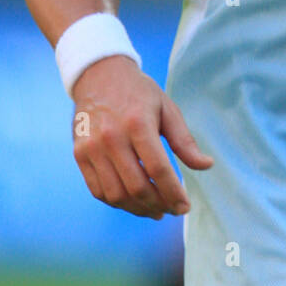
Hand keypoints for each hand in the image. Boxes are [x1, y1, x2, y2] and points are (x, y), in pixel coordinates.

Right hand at [71, 55, 213, 219]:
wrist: (98, 75)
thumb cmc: (138, 92)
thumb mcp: (167, 108)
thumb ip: (184, 141)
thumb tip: (206, 165)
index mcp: (138, 123)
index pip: (158, 169)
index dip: (173, 193)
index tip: (185, 207)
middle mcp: (111, 137)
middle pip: (136, 186)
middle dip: (158, 205)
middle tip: (171, 210)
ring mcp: (91, 148)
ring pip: (115, 194)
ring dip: (137, 209)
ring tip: (154, 210)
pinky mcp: (79, 155)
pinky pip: (97, 190)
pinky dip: (117, 202)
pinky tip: (132, 201)